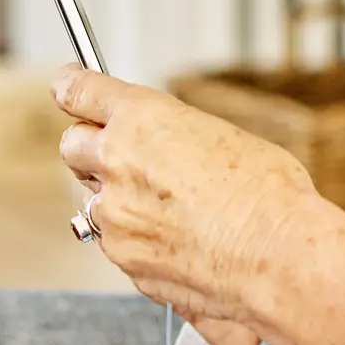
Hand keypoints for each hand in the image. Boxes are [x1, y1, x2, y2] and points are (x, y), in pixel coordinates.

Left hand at [53, 66, 344, 344]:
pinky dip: (136, 238)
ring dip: (116, 199)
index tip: (67, 85)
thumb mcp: (223, 138)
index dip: (70, 86)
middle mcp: (117, 163)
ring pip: (92, 200)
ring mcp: (113, 215)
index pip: (80, 90)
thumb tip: (162, 147)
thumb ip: (175, 137)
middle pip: (72, 145)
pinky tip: (178, 240)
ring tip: (169, 210)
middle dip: (92, 148)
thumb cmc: (269, 196)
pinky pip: (114, 242)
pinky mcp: (122, 259)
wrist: (277, 257)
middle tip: (122, 156)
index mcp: (142, 119)